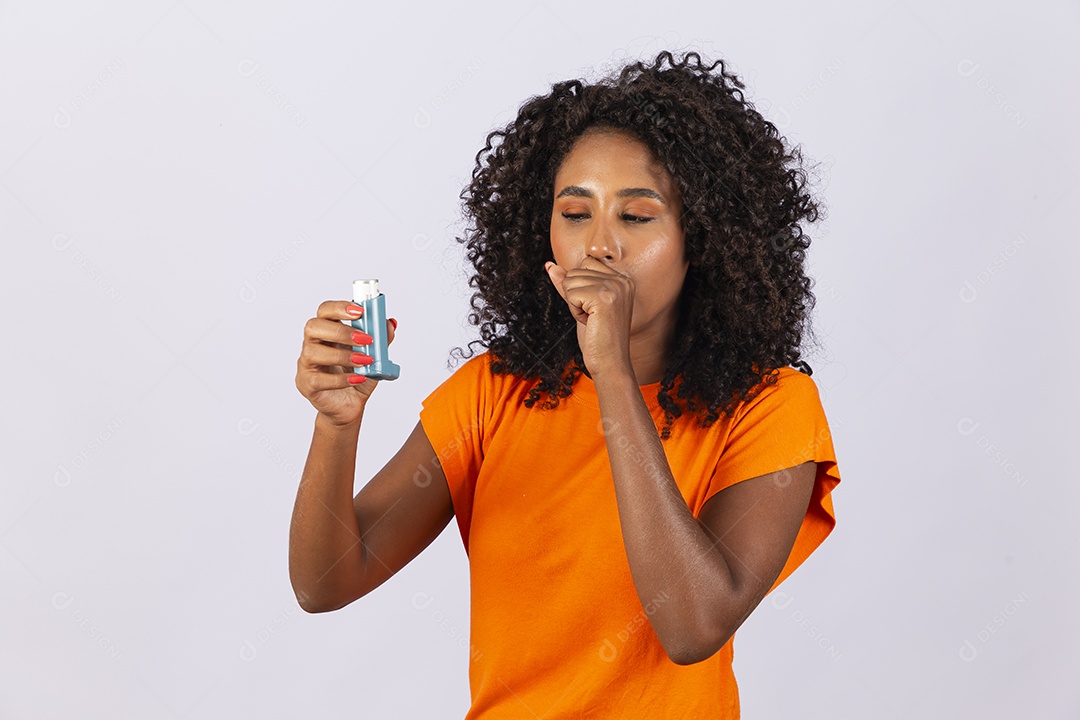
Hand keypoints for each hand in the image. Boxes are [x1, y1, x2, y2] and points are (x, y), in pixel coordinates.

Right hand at [295, 300, 396, 425]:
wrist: (349, 406)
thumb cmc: (357, 376)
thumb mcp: (375, 358)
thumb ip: (382, 340)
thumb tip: (390, 323)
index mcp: (328, 332)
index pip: (325, 311)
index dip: (340, 307)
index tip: (360, 311)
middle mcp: (313, 345)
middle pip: (313, 327)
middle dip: (341, 331)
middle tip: (365, 339)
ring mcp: (307, 365)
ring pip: (313, 352)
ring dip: (343, 355)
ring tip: (364, 361)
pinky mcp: (307, 385)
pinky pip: (319, 379)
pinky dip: (341, 379)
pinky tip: (358, 378)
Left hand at [544, 255, 633, 377]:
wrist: (610, 363)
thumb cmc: (598, 337)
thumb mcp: (582, 304)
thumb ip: (569, 283)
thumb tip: (550, 265)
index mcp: (622, 279)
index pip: (586, 263)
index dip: (581, 288)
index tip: (595, 308)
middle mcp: (622, 280)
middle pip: (576, 271)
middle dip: (576, 295)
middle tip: (593, 316)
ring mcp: (614, 287)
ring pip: (570, 281)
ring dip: (574, 303)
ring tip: (592, 319)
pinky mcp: (603, 298)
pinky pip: (570, 294)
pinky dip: (574, 310)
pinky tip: (590, 322)